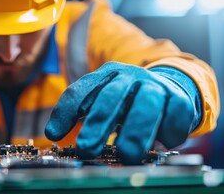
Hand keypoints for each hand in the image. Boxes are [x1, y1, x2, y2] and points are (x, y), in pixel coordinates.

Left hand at [45, 62, 196, 163]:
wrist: (169, 88)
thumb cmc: (128, 102)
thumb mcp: (104, 102)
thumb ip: (86, 116)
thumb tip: (57, 137)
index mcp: (104, 76)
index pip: (79, 91)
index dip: (65, 112)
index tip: (53, 134)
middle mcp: (128, 76)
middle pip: (110, 97)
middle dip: (97, 123)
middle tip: (86, 148)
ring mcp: (154, 86)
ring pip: (144, 106)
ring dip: (134, 132)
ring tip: (126, 155)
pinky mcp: (179, 100)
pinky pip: (174, 117)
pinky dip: (167, 134)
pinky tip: (161, 145)